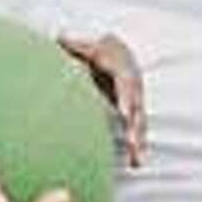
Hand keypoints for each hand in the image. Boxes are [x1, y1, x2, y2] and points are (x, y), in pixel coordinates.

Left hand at [59, 34, 146, 166]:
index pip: (127, 84)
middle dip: (136, 126)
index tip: (126, 114)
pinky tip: (137, 163)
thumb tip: (61, 38)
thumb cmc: (97, 49)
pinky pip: (138, 129)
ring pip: (140, 122)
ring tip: (137, 161)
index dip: (128, 99)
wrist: (116, 49)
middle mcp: (132, 85)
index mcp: (122, 68)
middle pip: (137, 107)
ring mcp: (135, 99)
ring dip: (139, 141)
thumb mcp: (87, 45)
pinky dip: (138, 146)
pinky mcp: (133, 111)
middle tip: (133, 143)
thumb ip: (75, 45)